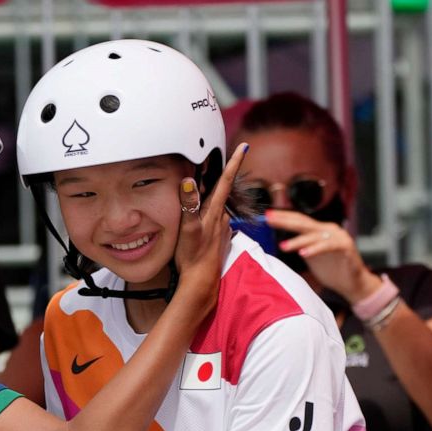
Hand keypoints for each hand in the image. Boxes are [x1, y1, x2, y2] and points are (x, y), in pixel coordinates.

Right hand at [173, 143, 248, 312]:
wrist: (201, 281)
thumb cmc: (193, 256)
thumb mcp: (188, 228)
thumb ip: (188, 204)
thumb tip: (188, 181)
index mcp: (214, 211)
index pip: (226, 181)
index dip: (234, 162)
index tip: (244, 147)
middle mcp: (222, 217)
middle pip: (220, 192)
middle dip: (215, 180)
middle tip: (207, 169)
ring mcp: (222, 229)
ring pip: (217, 207)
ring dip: (210, 201)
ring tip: (197, 198)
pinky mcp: (220, 239)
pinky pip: (215, 221)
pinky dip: (208, 217)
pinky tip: (199, 223)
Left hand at [266, 209, 381, 302]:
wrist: (352, 284)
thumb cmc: (332, 270)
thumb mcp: (310, 256)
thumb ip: (299, 247)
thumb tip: (279, 243)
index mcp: (319, 230)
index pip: (299, 221)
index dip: (283, 217)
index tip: (267, 216)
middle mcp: (328, 230)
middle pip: (304, 223)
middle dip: (285, 221)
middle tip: (270, 219)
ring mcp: (338, 237)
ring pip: (314, 236)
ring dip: (297, 241)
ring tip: (283, 246)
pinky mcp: (346, 247)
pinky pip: (329, 246)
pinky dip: (316, 249)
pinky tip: (304, 253)